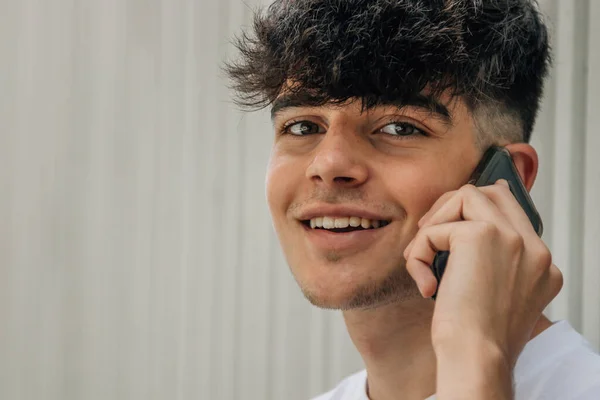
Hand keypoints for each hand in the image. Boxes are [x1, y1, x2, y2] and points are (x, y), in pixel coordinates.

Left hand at [403, 180, 562, 396]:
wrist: (477, 357)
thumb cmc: (479, 337)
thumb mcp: (498, 297)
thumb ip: (494, 265)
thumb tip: (463, 233)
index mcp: (541, 263)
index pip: (514, 212)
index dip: (477, 210)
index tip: (451, 224)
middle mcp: (533, 247)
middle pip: (493, 193)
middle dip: (453, 206)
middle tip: (430, 233)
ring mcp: (511, 237)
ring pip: (464, 196)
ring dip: (433, 225)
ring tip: (421, 260)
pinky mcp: (480, 235)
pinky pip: (435, 228)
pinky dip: (419, 251)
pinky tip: (423, 282)